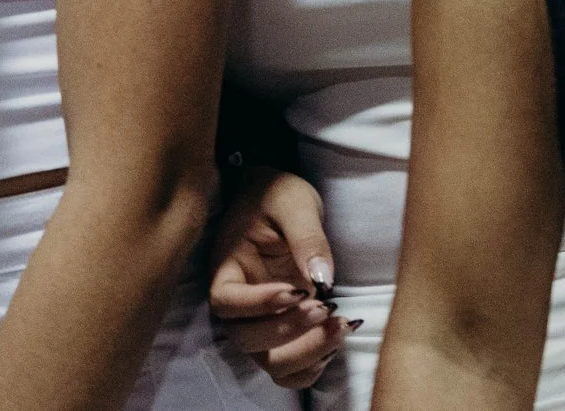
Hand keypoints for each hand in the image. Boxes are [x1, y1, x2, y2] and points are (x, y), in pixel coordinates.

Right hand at [207, 168, 350, 388]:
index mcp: (227, 267)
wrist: (280, 200)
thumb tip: (323, 280)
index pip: (225, 301)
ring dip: (304, 353)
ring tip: (339, 326)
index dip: (257, 305)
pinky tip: (333, 341)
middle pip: (246, 340)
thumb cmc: (277, 194)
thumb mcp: (293, 202)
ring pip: (269, 362)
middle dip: (287, 330)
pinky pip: (288, 371)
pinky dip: (310, 368)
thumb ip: (307, 236)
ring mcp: (259, 322)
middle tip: (323, 307)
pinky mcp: (282, 333)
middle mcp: (238, 302)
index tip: (294, 290)